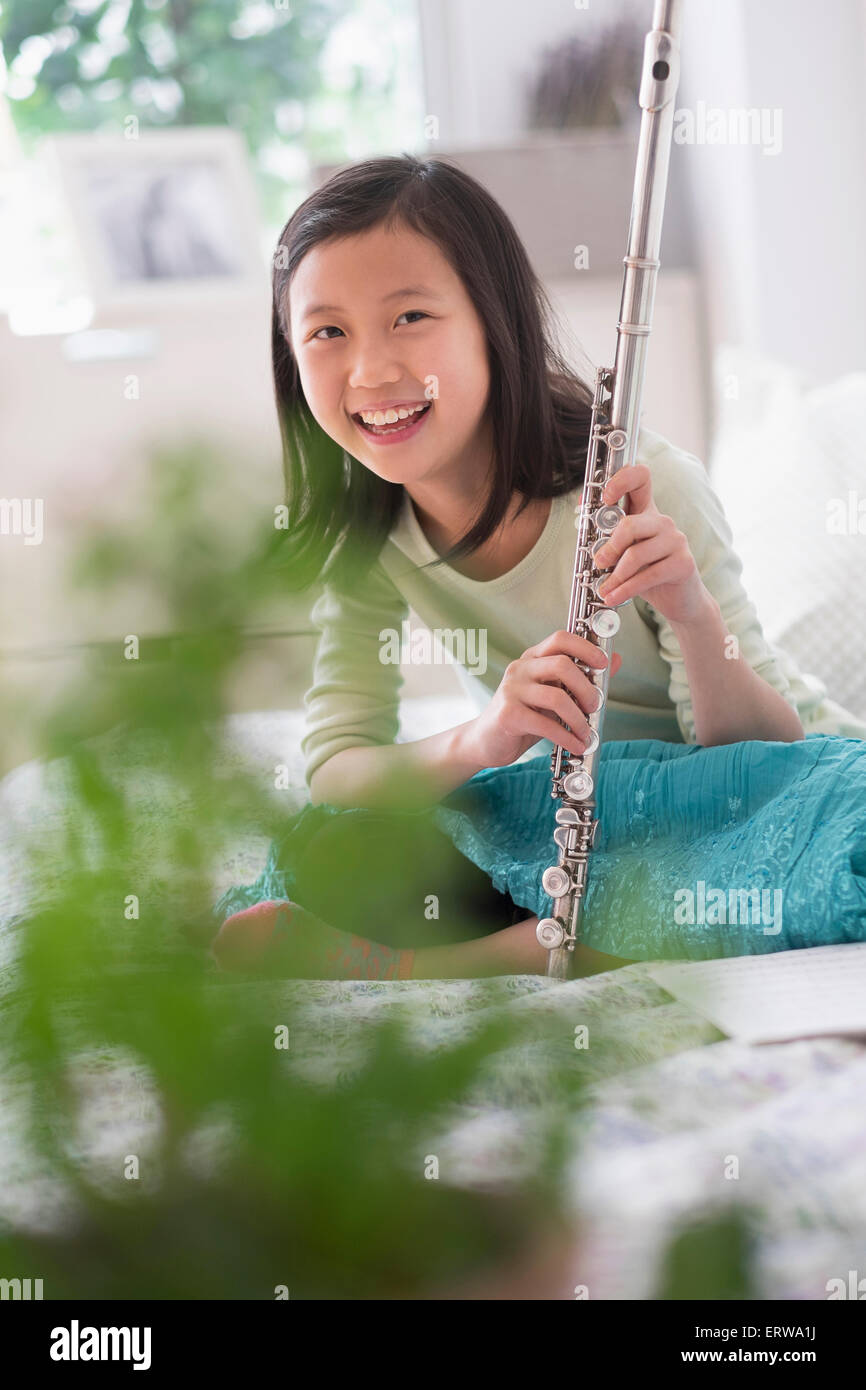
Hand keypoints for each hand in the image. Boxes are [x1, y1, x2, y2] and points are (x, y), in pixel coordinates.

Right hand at [468, 629, 622, 767]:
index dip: (585, 647)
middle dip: (586, 687)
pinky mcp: (508, 714)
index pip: (560, 639)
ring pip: (556, 696)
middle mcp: (520, 669)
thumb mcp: (552, 694)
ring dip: (578, 718)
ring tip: (586, 732)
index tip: (603, 663)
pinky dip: (566, 737)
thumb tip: (613, 660)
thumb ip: (578, 679)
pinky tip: (575, 745)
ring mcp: (511, 690)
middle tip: (595, 706)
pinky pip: (545, 724)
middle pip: (562, 664)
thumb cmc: (522, 717)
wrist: (485, 741)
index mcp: (532, 659)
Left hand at [593, 464, 707, 626]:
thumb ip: (606, 535)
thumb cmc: (647, 572)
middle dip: (609, 546)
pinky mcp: (683, 563)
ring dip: (615, 576)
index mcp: (647, 512)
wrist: (679, 599)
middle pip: (630, 524)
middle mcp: (663, 522)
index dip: (621, 480)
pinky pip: (648, 576)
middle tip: (599, 562)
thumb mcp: (623, 552)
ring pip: (637, 553)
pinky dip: (626, 589)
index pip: (640, 478)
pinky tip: (614, 597)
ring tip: (605, 589)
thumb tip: (581, 509)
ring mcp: (676, 541)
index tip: (604, 497)